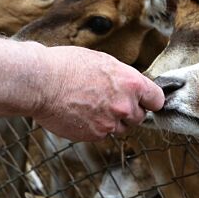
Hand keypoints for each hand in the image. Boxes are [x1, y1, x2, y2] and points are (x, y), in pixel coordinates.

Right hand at [32, 45, 163, 140]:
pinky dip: (95, 128)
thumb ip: (123, 78)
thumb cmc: (68, 66)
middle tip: (110, 101)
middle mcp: (125, 105)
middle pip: (139, 116)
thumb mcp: (104, 62)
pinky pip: (102, 135)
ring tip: (92, 106)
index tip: (145, 101)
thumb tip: (130, 87)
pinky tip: (81, 114)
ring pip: (121, 128)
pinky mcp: (94, 135)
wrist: (42, 83)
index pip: (157, 99)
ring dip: (112, 121)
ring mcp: (110, 123)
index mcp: (131, 83)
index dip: (150, 100)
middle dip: (129, 111)